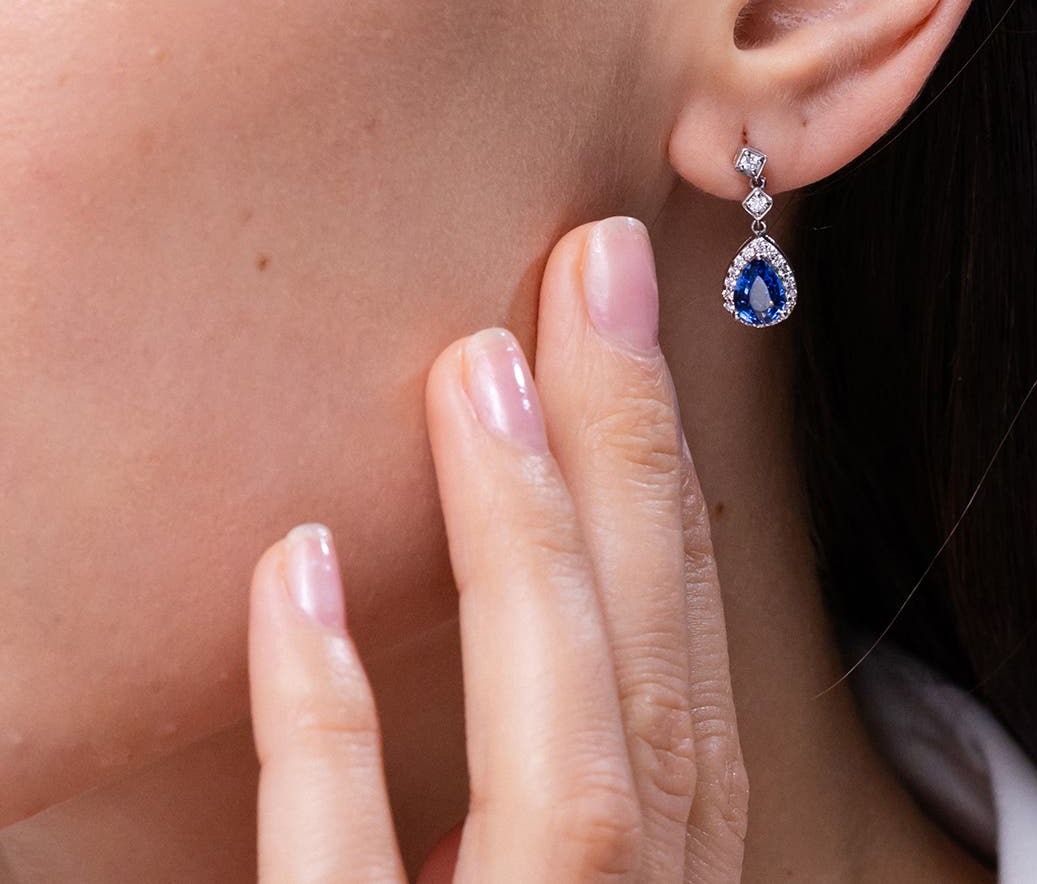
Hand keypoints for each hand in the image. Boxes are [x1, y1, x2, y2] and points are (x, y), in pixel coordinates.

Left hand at [246, 215, 749, 882]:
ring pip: (577, 765)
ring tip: (481, 365)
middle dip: (634, 457)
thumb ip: (523, 803)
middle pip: (657, 683)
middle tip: (600, 263)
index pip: (687, 677)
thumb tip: (509, 605)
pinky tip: (300, 567)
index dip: (665, 494)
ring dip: (531, 545)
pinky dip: (327, 721)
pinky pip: (345, 877)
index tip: (629, 336)